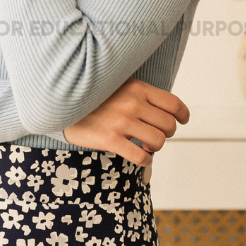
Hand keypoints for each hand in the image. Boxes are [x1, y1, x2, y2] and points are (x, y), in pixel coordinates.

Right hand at [62, 77, 189, 166]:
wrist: (62, 105)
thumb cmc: (95, 98)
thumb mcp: (120, 86)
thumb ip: (141, 95)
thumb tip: (166, 112)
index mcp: (138, 88)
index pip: (172, 103)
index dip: (182, 115)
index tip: (183, 120)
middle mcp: (132, 103)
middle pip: (168, 125)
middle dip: (168, 133)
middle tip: (158, 135)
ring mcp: (121, 122)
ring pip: (158, 141)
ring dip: (156, 146)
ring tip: (147, 145)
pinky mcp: (110, 140)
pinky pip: (141, 156)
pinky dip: (145, 160)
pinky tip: (140, 156)